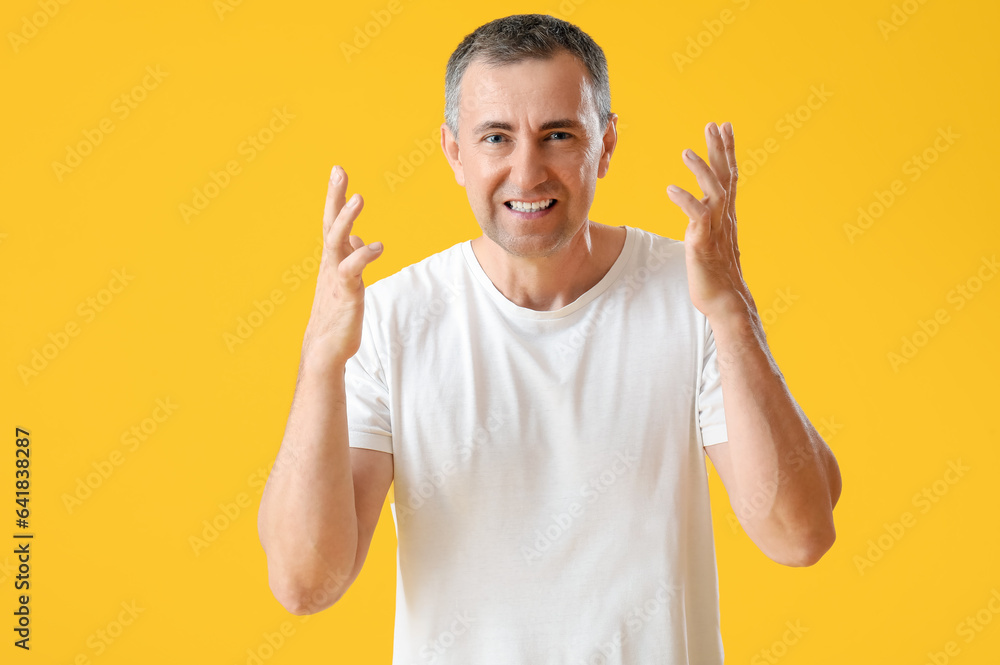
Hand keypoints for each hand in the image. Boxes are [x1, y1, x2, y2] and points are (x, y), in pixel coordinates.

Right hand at [302, 165, 383, 366]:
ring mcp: (336, 276)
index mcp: (332, 257)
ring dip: (346, 218)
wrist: (325, 347)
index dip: (335, 196)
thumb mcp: (346, 280)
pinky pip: (352, 270)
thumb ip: (351, 257)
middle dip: (335, 195)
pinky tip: (377, 246)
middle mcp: (331, 262)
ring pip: (337, 240)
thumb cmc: (336, 313)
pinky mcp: (345, 292)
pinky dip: (363, 256)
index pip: (332, 220)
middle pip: (330, 222)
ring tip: (359, 197)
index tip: (338, 171)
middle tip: (338, 169)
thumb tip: (360, 240)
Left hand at [666, 122, 756, 320]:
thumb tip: (701, 210)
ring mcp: (717, 230)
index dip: (727, 151)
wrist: (726, 301)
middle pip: (726, 176)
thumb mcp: (711, 241)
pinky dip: (686, 201)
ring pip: (715, 192)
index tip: (724, 127)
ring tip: (686, 151)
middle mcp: (726, 218)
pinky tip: (671, 189)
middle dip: (721, 149)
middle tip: (715, 124)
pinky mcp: (704, 243)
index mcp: (727, 215)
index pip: (729, 176)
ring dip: (702, 171)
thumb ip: (707, 222)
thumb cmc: (715, 274)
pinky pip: (698, 217)